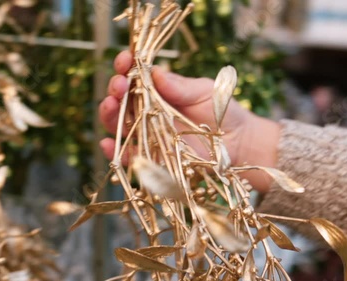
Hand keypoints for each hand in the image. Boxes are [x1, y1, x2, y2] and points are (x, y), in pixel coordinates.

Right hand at [99, 51, 280, 192]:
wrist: (239, 143)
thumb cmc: (222, 112)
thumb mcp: (203, 91)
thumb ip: (179, 86)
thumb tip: (154, 72)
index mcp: (158, 92)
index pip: (135, 78)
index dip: (126, 67)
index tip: (124, 59)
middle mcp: (148, 112)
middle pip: (121, 100)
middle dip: (115, 89)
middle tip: (119, 84)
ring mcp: (148, 135)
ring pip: (119, 124)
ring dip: (109, 114)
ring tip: (109, 104)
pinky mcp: (152, 158)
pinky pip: (128, 155)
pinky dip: (114, 151)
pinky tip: (107, 142)